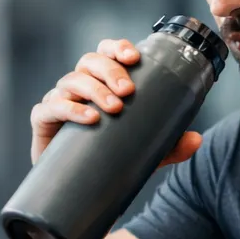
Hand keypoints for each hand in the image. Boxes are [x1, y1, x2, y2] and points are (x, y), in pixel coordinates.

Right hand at [29, 38, 202, 165]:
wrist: (75, 190)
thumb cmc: (107, 158)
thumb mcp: (144, 152)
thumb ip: (169, 145)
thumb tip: (196, 140)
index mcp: (100, 82)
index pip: (106, 53)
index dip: (117, 48)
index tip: (133, 58)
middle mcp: (78, 86)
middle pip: (89, 62)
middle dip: (110, 71)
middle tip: (128, 91)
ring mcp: (58, 101)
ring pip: (71, 80)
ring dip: (94, 89)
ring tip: (114, 108)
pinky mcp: (43, 120)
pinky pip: (51, 107)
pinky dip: (70, 109)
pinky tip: (89, 118)